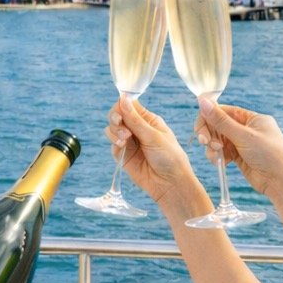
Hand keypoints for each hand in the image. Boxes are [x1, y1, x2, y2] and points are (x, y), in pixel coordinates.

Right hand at [107, 97, 211, 216]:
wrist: (170, 184)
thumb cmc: (169, 158)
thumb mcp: (154, 136)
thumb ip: (135, 119)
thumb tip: (123, 98)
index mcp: (148, 120)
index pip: (129, 105)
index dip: (121, 106)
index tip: (120, 113)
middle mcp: (138, 129)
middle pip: (117, 115)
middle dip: (115, 118)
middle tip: (120, 125)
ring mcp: (130, 142)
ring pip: (112, 129)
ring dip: (114, 131)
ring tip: (124, 139)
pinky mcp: (123, 155)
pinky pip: (112, 144)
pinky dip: (114, 142)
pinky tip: (122, 146)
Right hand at [194, 98, 282, 196]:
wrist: (282, 182)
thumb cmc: (270, 155)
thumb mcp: (244, 136)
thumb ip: (221, 121)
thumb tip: (203, 101)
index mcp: (252, 118)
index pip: (224, 111)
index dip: (209, 117)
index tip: (200, 128)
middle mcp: (247, 129)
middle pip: (218, 125)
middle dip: (210, 133)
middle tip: (204, 142)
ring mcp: (243, 144)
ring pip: (218, 140)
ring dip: (212, 147)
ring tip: (216, 155)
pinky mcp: (239, 157)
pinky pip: (222, 152)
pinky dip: (217, 156)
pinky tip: (220, 162)